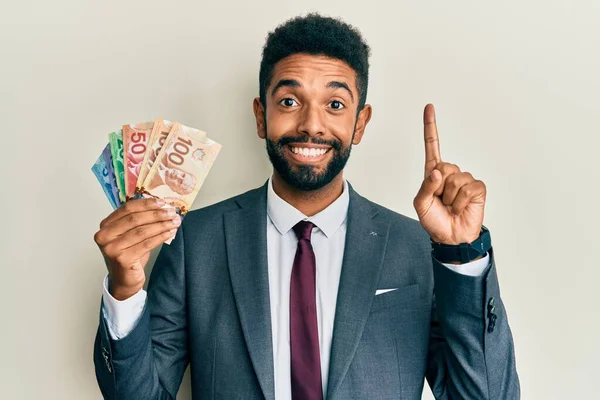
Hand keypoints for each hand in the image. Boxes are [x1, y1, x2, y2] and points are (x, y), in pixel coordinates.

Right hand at [93, 198, 180, 299]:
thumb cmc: (129, 255)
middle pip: (134, 219)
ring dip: (161, 225)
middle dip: (156, 214)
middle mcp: (104, 236)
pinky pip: (146, 244)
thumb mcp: (131, 234)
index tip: (162, 202)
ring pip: (142, 231)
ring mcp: (111, 248)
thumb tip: (161, 205)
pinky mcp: (122, 259)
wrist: (125, 280)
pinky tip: (170, 233)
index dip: (146, 204)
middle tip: (172, 212)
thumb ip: (140, 220)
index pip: (127, 208)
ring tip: (175, 222)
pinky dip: (160, 237)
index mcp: (106, 225)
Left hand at [413, 104, 485, 244]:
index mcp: (433, 173)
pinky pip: (468, 188)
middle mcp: (450, 173)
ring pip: (455, 179)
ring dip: (450, 198)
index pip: (432, 146)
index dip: (430, 127)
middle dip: (439, 188)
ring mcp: (465, 179)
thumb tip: (437, 172)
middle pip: (443, 167)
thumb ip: (425, 187)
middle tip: (441, 202)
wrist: (452, 237)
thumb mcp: (421, 205)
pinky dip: (461, 201)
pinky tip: (461, 208)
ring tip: (450, 206)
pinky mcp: (477, 188)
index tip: (429, 107)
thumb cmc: (434, 220)